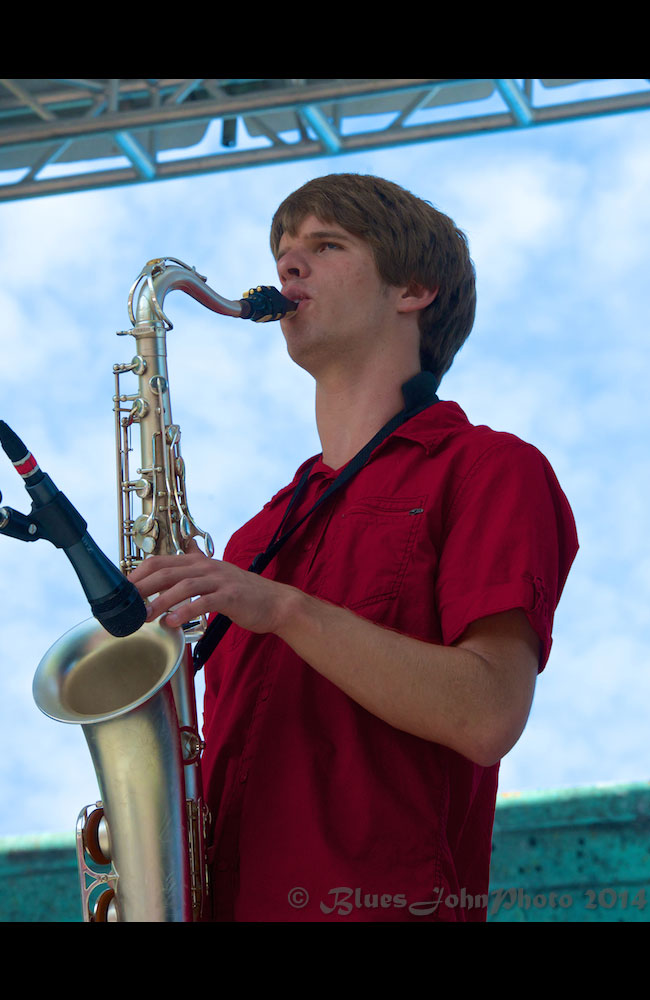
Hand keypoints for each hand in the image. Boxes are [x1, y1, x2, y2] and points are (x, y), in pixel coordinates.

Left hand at [128, 539, 293, 633]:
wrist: (275, 603)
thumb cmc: (242, 594)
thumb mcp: (216, 575)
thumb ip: (196, 566)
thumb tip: (184, 548)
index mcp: (199, 562)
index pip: (160, 561)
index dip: (138, 574)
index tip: (122, 590)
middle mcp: (206, 567)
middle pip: (167, 571)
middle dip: (142, 588)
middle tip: (126, 605)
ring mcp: (219, 580)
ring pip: (183, 586)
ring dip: (160, 601)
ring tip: (145, 617)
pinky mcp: (230, 596)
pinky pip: (204, 602)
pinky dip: (186, 612)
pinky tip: (173, 622)